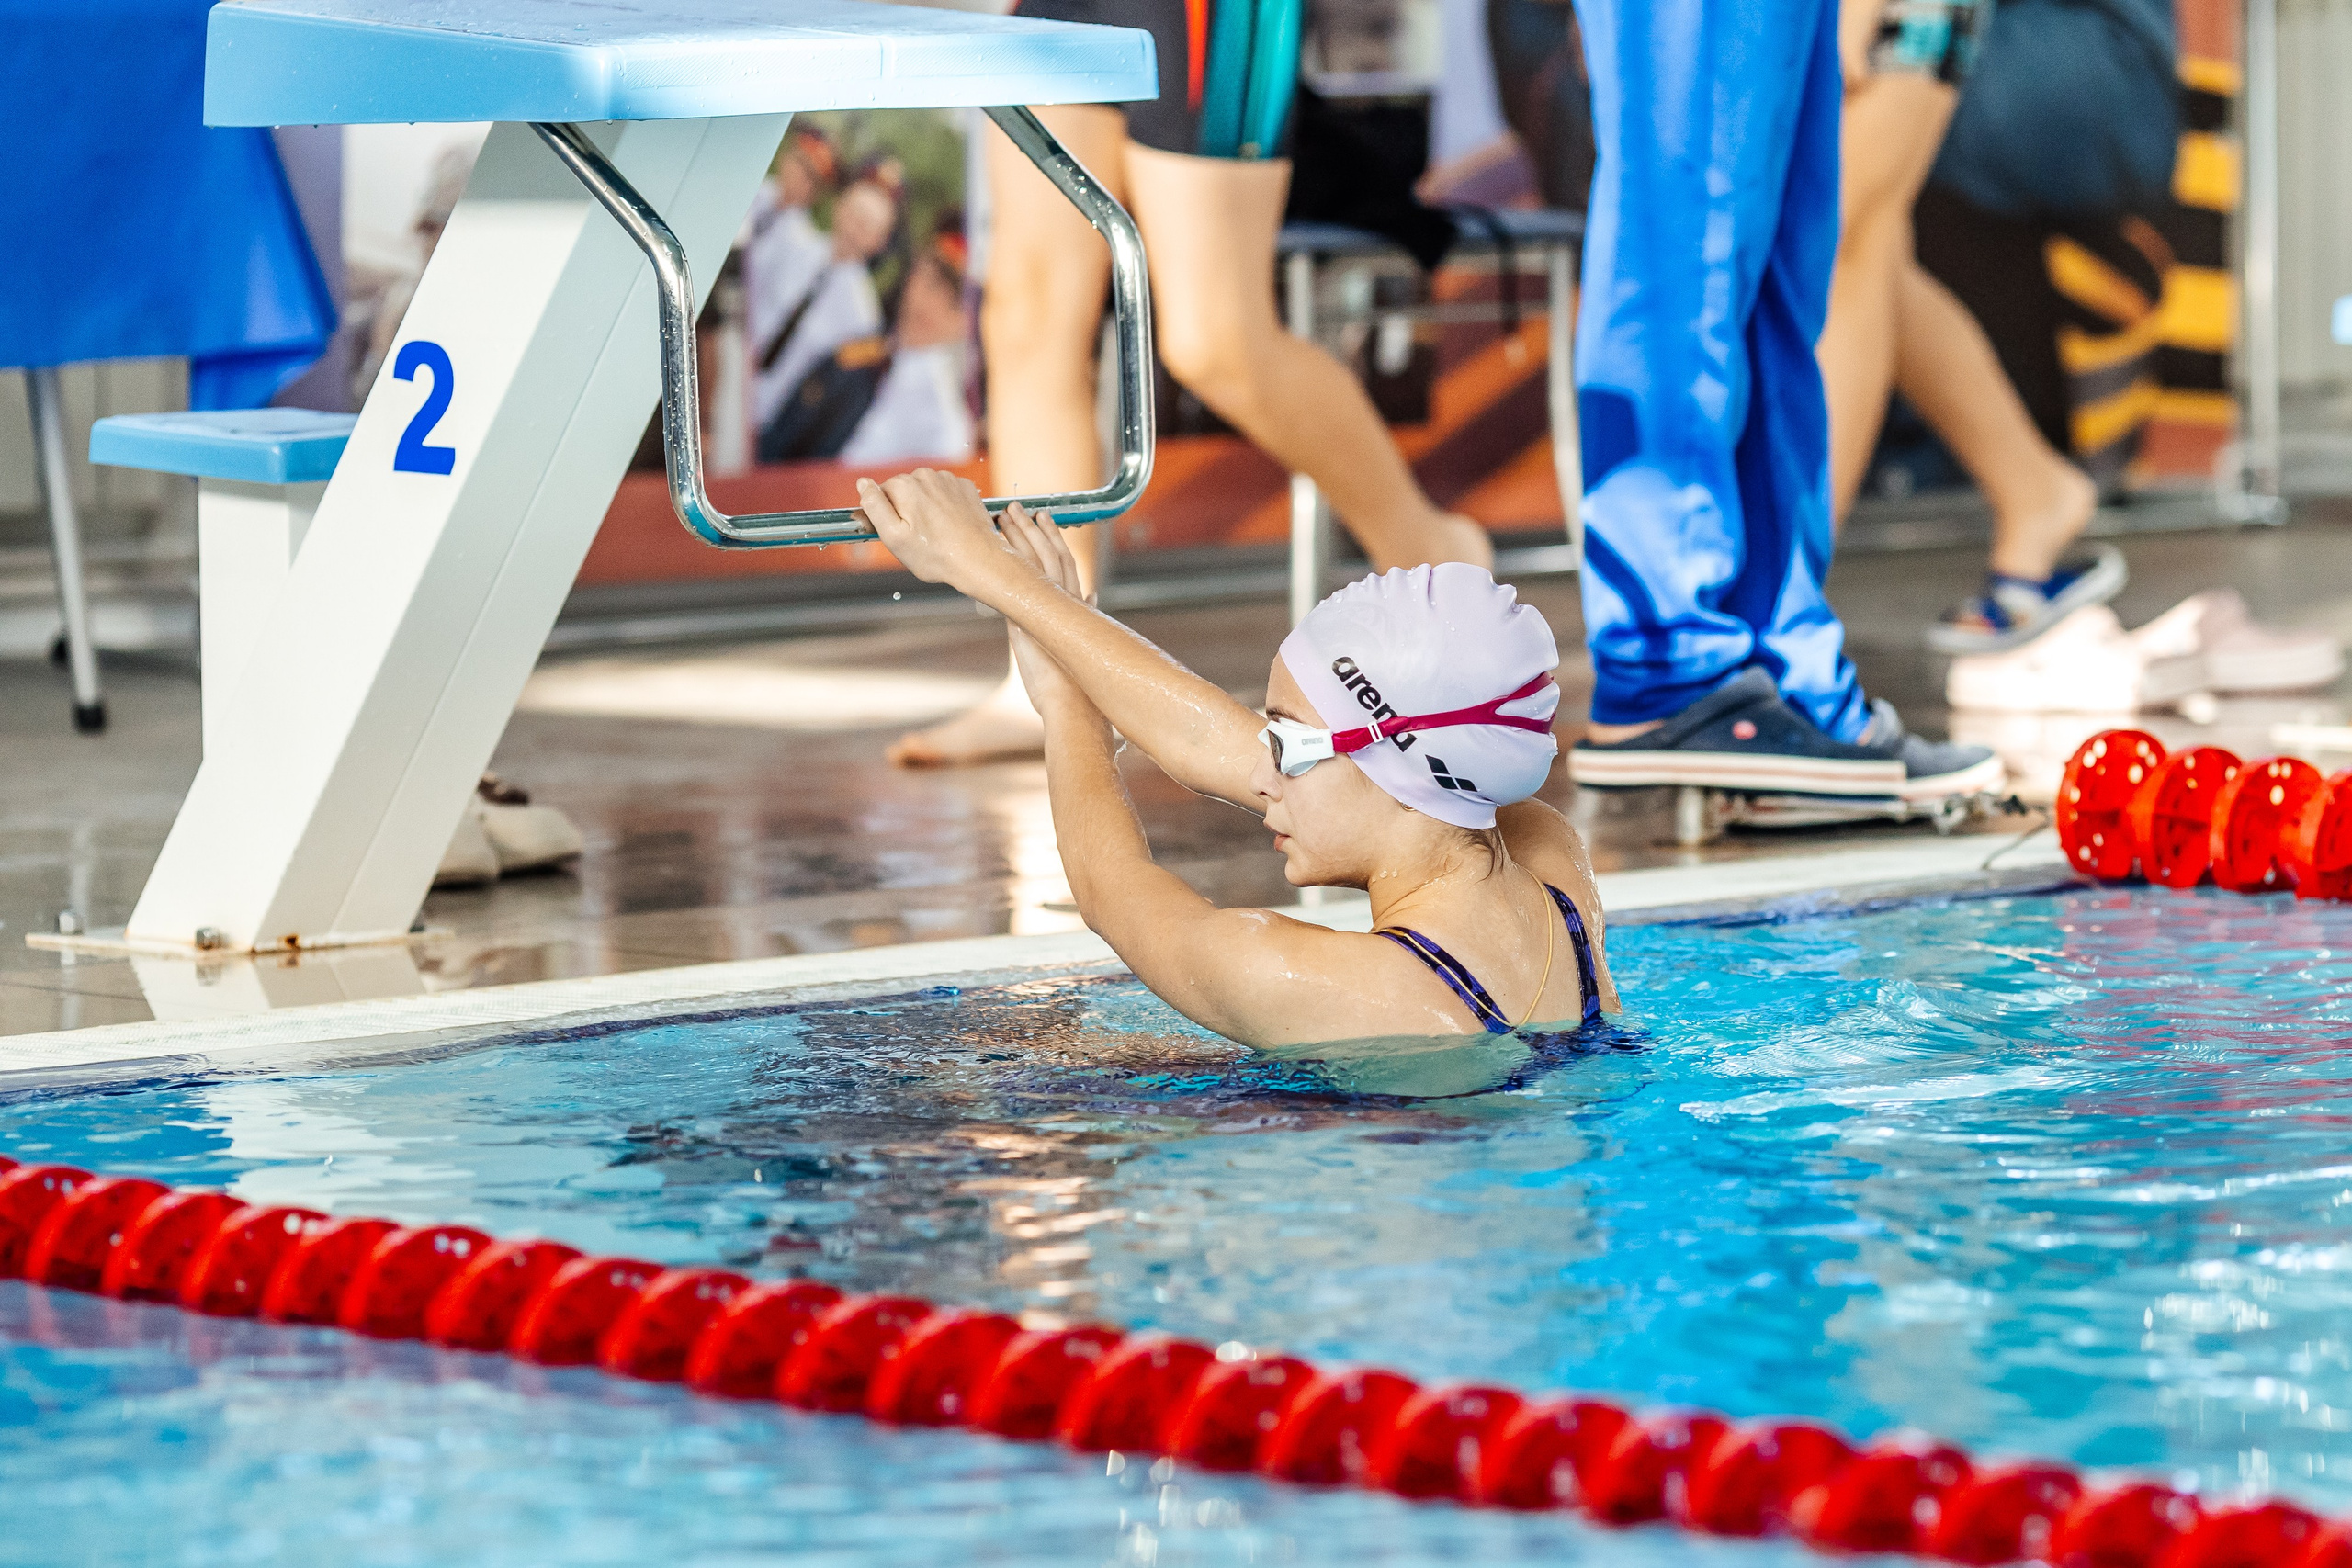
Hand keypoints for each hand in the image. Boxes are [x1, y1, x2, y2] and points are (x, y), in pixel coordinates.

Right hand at [857, 469, 1019, 591]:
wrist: (979, 559)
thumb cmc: (935, 554)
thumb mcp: (893, 536)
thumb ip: (874, 506)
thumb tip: (863, 483)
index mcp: (904, 486)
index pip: (882, 494)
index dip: (887, 515)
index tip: (900, 533)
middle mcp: (926, 475)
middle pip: (904, 491)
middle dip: (907, 511)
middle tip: (919, 537)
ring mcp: (949, 480)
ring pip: (926, 491)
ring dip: (927, 508)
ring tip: (937, 534)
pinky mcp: (965, 487)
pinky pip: (946, 493)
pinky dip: (946, 506)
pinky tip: (951, 526)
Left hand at [996, 503, 1097, 715]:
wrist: (1072, 709)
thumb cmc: (1071, 693)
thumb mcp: (1072, 656)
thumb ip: (1078, 630)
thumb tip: (1089, 604)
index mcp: (1074, 613)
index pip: (1065, 566)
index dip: (1052, 542)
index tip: (1041, 521)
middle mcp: (1066, 606)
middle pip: (1052, 556)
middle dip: (1034, 530)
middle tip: (1020, 508)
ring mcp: (1052, 611)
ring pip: (1039, 560)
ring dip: (1022, 535)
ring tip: (1010, 513)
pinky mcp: (1034, 620)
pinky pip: (1024, 579)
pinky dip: (1012, 557)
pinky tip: (997, 541)